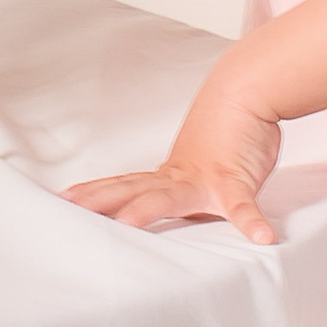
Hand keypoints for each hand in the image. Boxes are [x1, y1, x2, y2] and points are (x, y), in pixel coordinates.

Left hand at [65, 77, 281, 245]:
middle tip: (71, 209)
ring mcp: (204, 179)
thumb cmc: (225, 130)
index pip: (124, 184)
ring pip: (170, 197)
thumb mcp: (198, 162)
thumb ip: (181, 184)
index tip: (64, 198)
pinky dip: (252, 220)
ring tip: (127, 224)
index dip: (95, 191)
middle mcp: (178, 177)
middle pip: (132, 189)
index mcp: (167, 176)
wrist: (245, 91)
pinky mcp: (235, 180)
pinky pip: (244, 204)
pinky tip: (262, 236)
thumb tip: (168, 195)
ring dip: (148, 209)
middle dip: (101, 201)